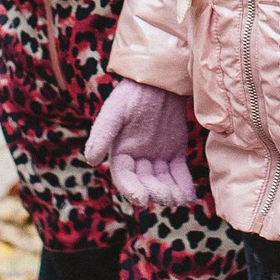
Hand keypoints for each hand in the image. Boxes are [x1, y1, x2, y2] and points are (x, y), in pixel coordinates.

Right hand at [81, 80, 196, 207]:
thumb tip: (90, 160)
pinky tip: (189, 195)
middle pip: (145, 181)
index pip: (124, 176)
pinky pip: (179, 171)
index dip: (131, 190)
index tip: (141, 198)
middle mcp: (138, 157)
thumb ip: (102, 134)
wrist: (158, 79)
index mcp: (120, 152)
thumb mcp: (115, 112)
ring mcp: (157, 155)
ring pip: (163, 180)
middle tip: (166, 198)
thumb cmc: (132, 94)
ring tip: (178, 200)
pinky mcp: (175, 151)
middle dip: (155, 191)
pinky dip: (184, 184)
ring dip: (170, 192)